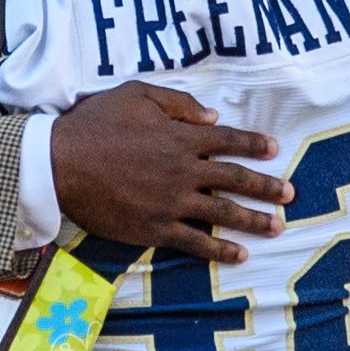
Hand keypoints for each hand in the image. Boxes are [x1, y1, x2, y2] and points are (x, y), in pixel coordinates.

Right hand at [50, 82, 291, 264]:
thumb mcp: (136, 95)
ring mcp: (171, 202)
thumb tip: (212, 116)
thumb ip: (178, 103)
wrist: (59, 164)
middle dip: (266, 186)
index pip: (228, 140)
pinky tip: (240, 255)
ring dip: (253, 220)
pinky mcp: (154, 229)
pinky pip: (195, 243)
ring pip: (222, 213)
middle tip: (290, 194)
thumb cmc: (94, 124)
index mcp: (181, 137)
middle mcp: (184, 171)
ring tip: (277, 226)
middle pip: (235, 178)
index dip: (254, 144)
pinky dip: (220, 251)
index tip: (275, 149)